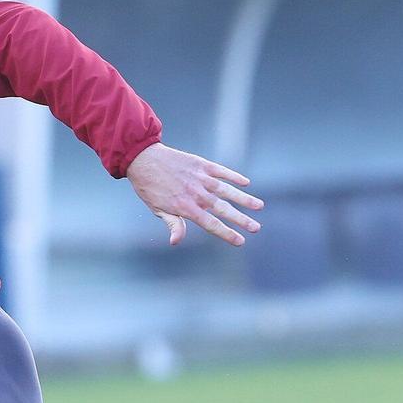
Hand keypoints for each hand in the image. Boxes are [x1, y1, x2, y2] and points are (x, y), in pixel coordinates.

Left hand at [126, 142, 262, 246]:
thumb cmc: (149, 188)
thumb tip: (176, 242)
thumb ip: (173, 224)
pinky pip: (221, 171)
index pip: (211, 224)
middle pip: (223, 209)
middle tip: (256, 228)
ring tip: (259, 206)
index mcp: (186, 208)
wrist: (143, 159)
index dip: (226, 233)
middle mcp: (196, 194)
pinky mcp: (201, 164)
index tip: (240, 241)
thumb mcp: (157, 209)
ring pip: (227, 191)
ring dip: (244, 199)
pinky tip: (246, 183)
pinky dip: (234, 177)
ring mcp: (200, 178)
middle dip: (241, 220)